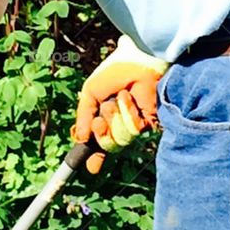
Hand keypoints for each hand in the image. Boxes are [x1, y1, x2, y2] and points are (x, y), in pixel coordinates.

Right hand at [73, 35, 168, 172]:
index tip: (91, 168)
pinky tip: (129, 97)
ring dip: (114, 118)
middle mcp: (119, 123)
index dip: (95, 157)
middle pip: (108, 146)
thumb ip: (83, 117)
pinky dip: (127, 112)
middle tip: (99, 121)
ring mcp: (134, 123)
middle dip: (101, 134)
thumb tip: (80, 139)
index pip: (99, 143)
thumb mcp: (90, 93)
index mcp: (105, 117)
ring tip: (117, 98)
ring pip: (120, 140)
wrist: (136, 60)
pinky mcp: (149, 121)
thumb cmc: (114, 71)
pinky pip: (133, 130)